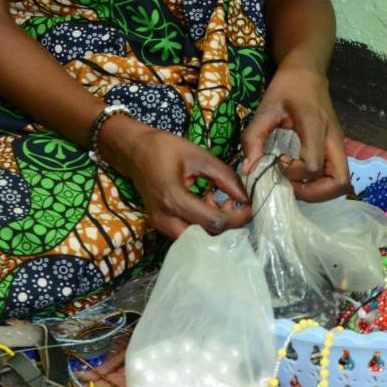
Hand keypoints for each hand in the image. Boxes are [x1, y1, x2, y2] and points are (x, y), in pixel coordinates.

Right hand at [104, 121, 251, 239]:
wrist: (134, 151)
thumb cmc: (164, 148)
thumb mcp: (198, 156)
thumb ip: (224, 177)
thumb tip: (245, 196)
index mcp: (173, 198)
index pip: (213, 222)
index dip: (237, 218)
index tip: (251, 207)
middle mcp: (165, 219)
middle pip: (205, 237)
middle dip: (225, 224)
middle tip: (234, 203)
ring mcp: (160, 225)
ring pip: (196, 239)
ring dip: (213, 224)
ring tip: (218, 198)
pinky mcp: (160, 224)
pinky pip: (187, 233)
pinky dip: (202, 223)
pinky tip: (206, 202)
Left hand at [240, 60, 348, 202]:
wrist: (307, 71)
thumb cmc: (287, 88)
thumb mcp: (265, 108)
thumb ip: (253, 138)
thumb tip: (248, 170)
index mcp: (315, 126)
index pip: (313, 165)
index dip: (294, 174)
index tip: (277, 164)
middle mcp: (333, 139)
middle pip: (340, 182)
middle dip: (314, 193)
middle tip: (290, 187)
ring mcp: (338, 144)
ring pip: (341, 181)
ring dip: (318, 191)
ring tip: (294, 184)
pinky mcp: (335, 147)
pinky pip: (334, 174)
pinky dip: (320, 183)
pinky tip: (299, 176)